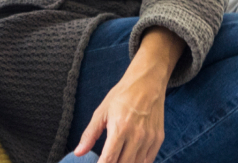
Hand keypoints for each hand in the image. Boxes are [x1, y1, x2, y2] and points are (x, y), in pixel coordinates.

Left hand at [74, 28, 183, 162]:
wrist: (147, 82)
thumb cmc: (122, 95)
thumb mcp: (101, 112)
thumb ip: (90, 134)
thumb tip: (78, 152)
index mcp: (119, 128)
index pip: (109, 159)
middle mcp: (136, 136)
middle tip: (106, 161)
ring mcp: (149, 138)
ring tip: (117, 160)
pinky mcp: (158, 139)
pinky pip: (148, 160)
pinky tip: (130, 160)